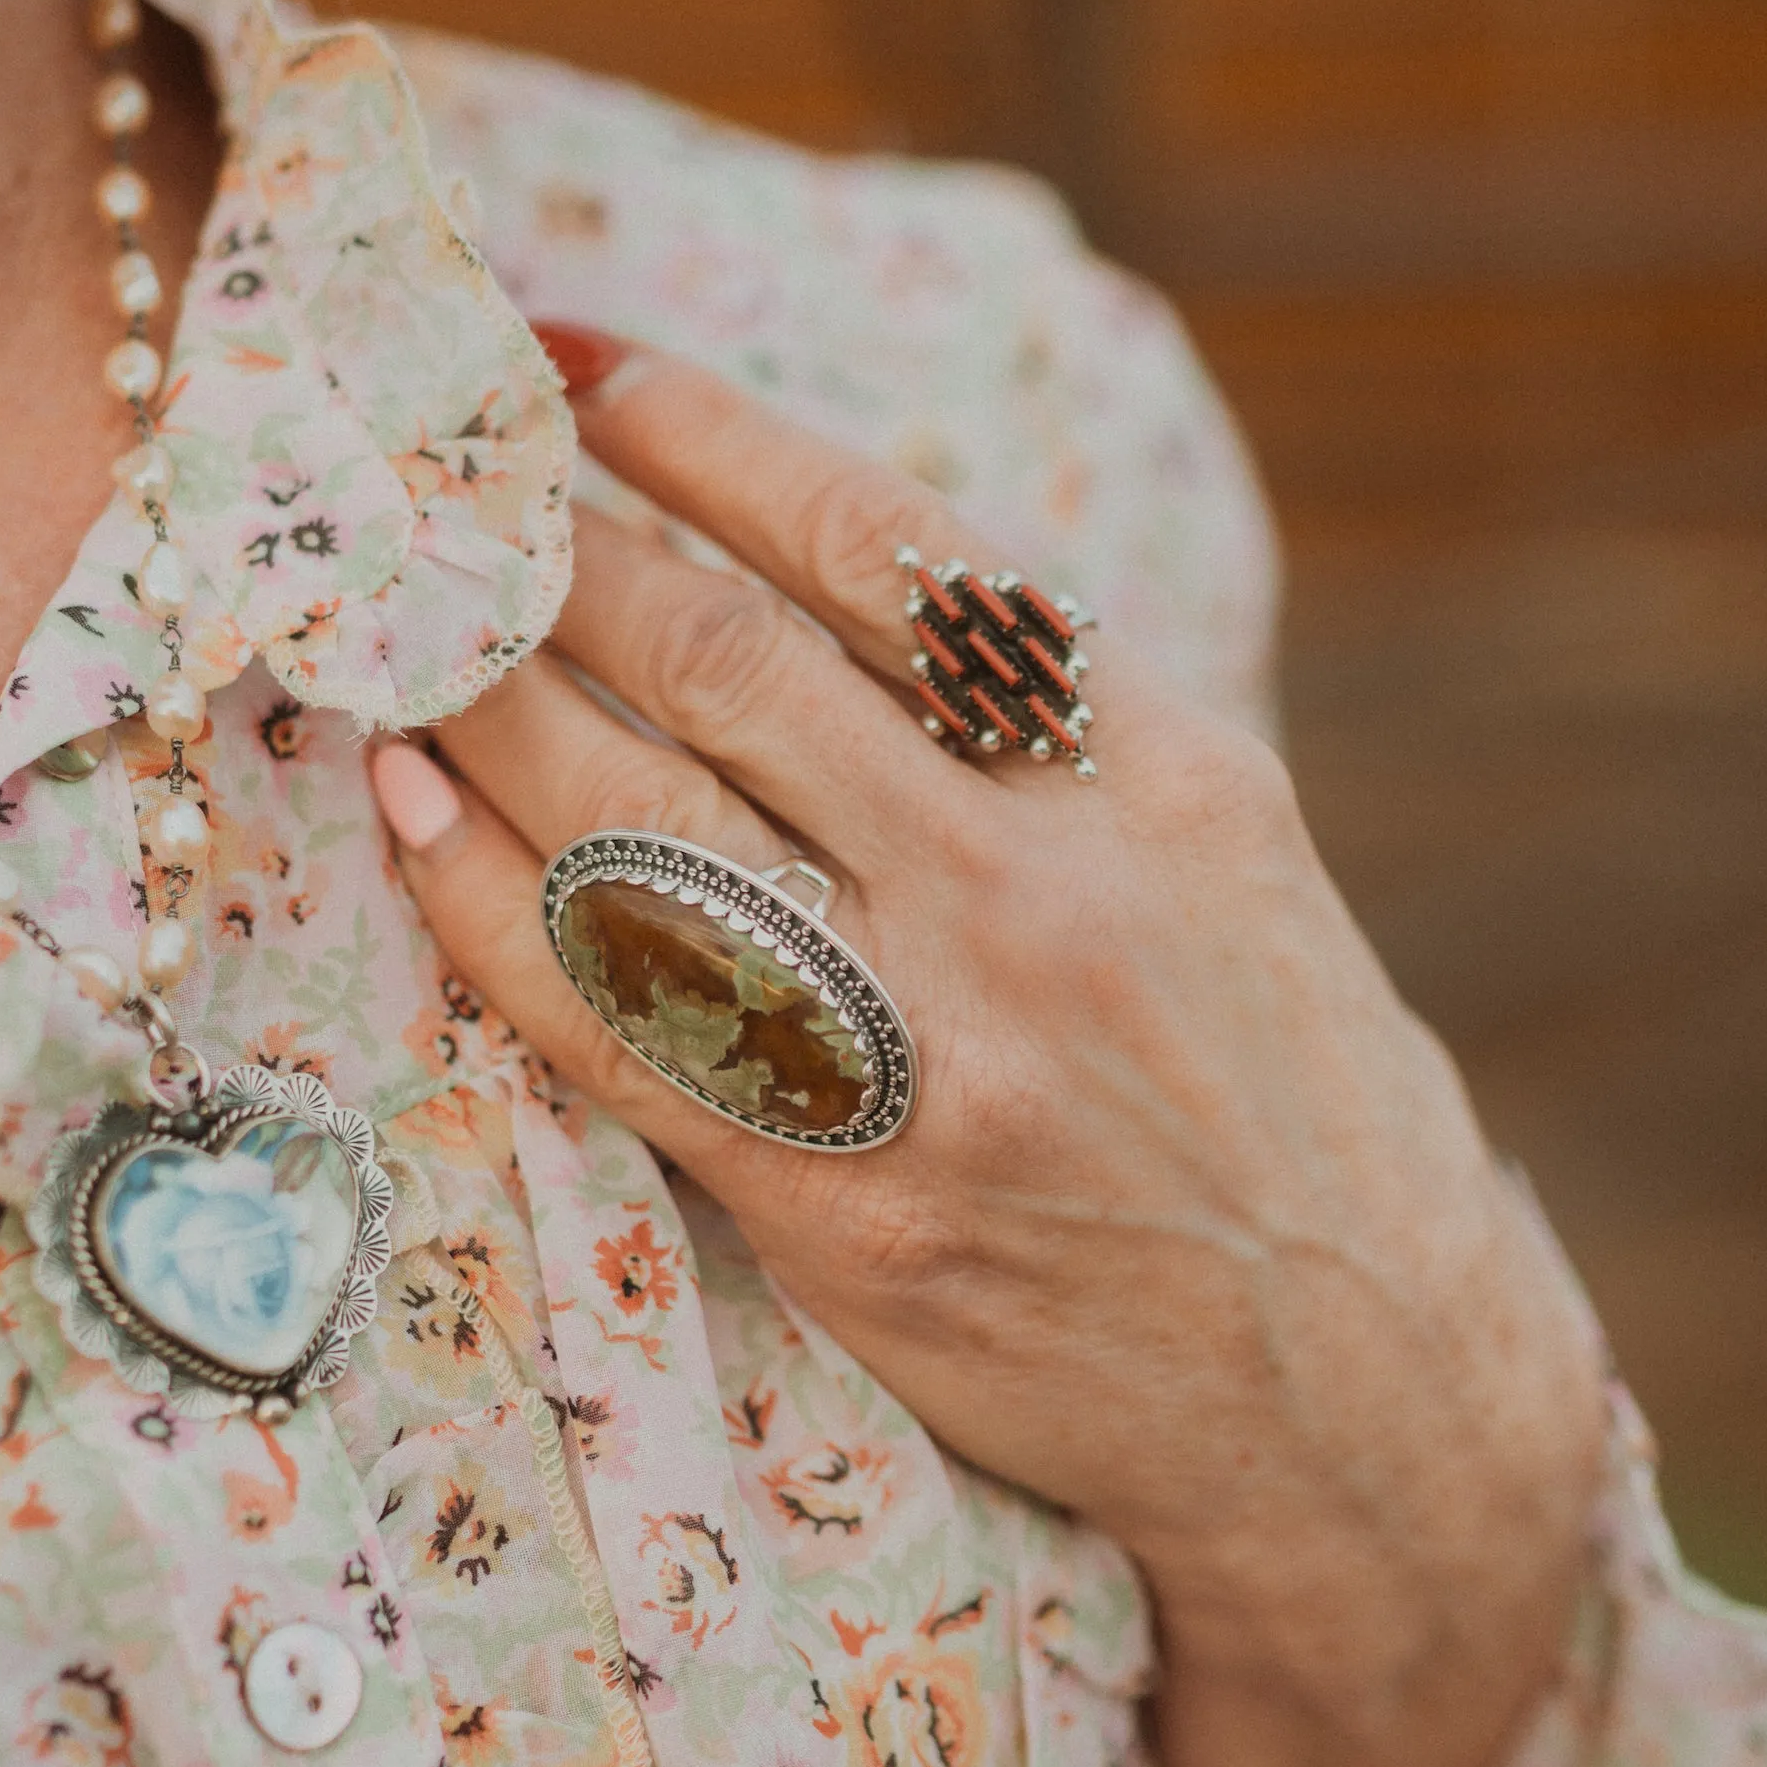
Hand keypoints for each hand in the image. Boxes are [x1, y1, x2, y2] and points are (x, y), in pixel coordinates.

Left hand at [374, 333, 1608, 1766]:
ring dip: (484, 699)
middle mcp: (1041, 884)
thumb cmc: (1288, 1096)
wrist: (1371, 1395)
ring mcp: (938, 1049)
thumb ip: (1043, 721)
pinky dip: (484, 897)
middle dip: (552, 550)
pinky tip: (415, 810)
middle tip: (438, 487)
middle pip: (724, 659)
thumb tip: (813, 564)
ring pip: (639, 814)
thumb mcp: (1223, 851)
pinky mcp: (846, 1200)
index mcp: (1156, 766)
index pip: (885, 547)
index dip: (704, 436)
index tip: (582, 371)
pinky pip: (608, 1018)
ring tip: (395, 626)